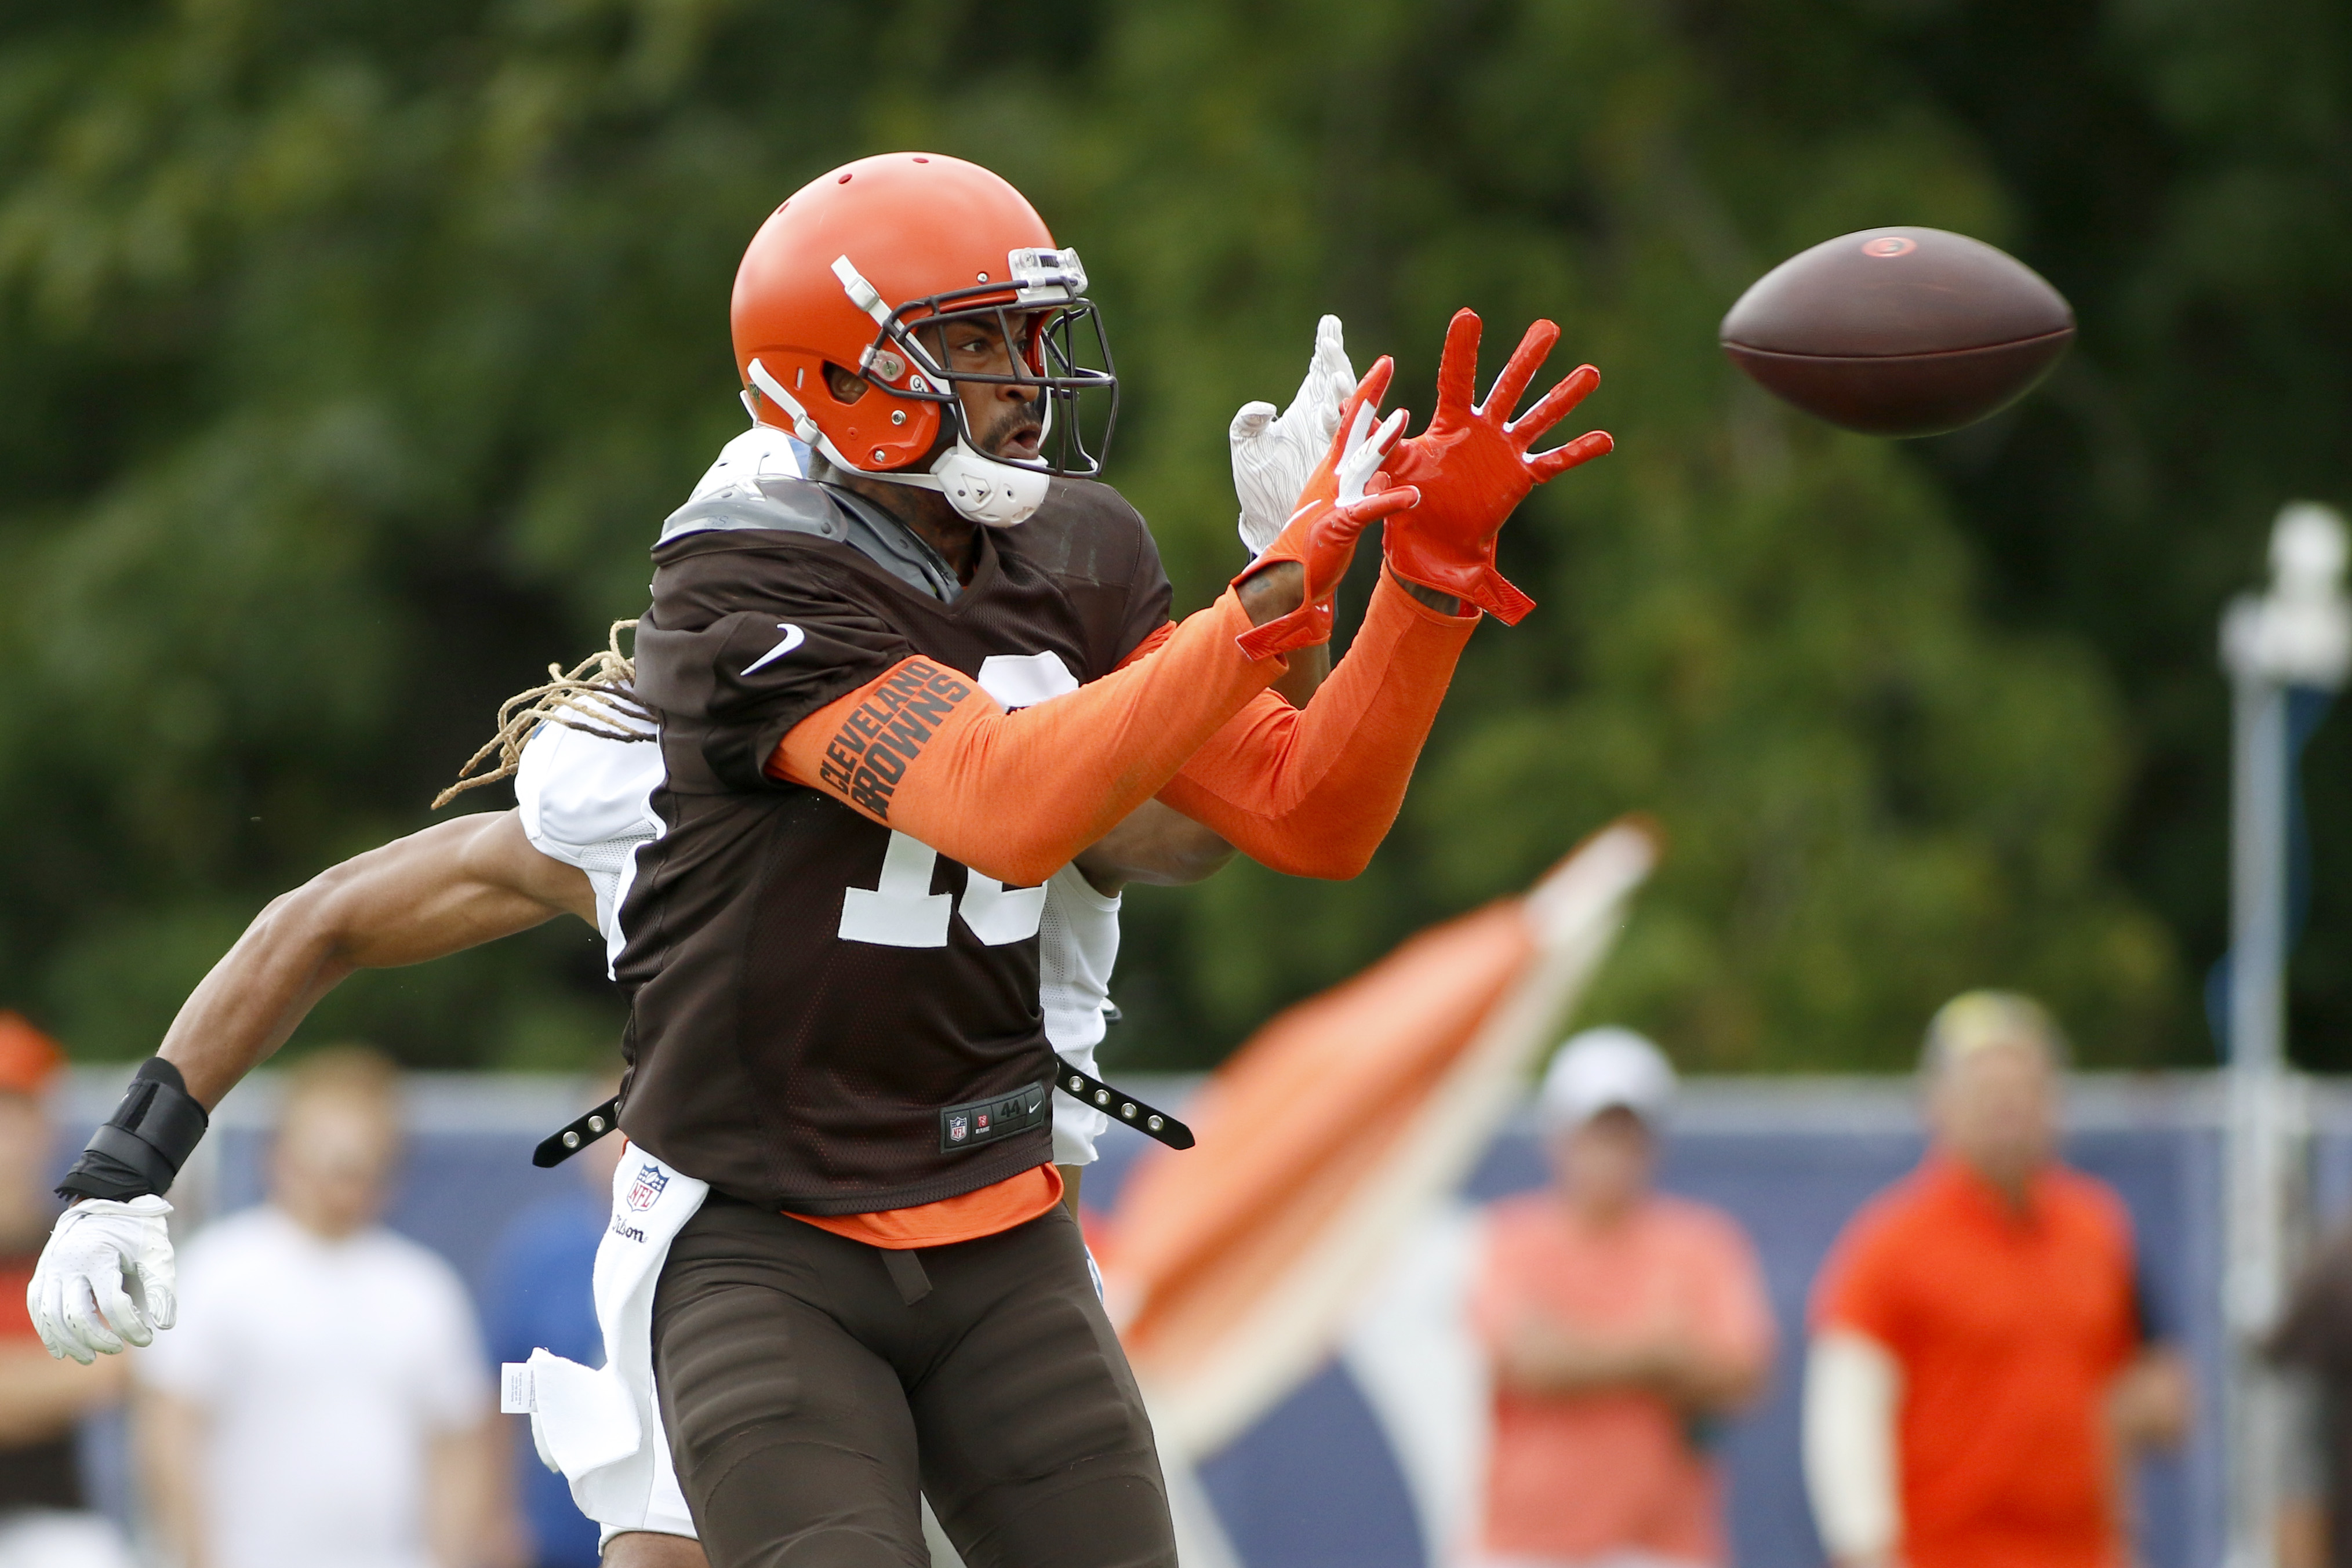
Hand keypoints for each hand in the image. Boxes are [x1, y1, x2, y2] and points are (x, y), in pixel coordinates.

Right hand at [28, 1195, 176, 1361]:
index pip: (112, 1304)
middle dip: (99, 1339)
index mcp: (99, 1255)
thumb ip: (162, 1287)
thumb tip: (166, 1325)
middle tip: (118, 1349)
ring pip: (51, 1317)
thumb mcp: (155, 1251)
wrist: (107, 1201)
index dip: (131, 1327)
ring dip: (70, 1342)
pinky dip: (47, 1331)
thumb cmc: (136, 1229)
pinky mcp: (42, 1274)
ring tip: (90, 1357)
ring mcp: (50, 1269)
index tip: (147, 1338)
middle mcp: (68, 1263)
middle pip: (77, 1315)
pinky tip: (62, 1349)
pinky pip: (37, 1309)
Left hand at [1230, 315, 1356, 557]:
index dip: (1327, 347)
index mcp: (1307, 409)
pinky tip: (1335, 414)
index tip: (1329, 323)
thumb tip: (1264, 408)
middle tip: (1328, 346)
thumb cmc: (1258, 481)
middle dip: (1335, 363)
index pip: (1320, 370)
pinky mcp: (1340, 468)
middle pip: (1339, 383)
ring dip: (1342, 395)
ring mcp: (1336, 444)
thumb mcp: (1244, 444)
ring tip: (1334, 380)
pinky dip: (1345, 430)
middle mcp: (1326, 422)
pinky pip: (1350, 445)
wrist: (1267, 520)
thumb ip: (1247, 420)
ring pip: (1347, 411)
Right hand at [1234, 372, 1418, 658]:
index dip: (1368, 392)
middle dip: (1368, 396)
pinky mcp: (1341, 525)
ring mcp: (1336, 499)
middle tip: (1385, 364)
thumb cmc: (1316, 543)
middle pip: (1352, 429)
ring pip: (1362, 463)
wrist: (1288, 579)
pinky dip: (1389, 502)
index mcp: (1334, 469)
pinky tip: (1412, 495)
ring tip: (1405, 418)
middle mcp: (1334, 477)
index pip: (1352, 423)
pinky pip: (1368, 510)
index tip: (1384, 363)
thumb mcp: (1346, 509)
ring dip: (1383, 441)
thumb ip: (1368, 490)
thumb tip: (1385, 477)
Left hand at [1382, 309, 1611, 623]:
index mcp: (1450, 424)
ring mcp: (1505, 452)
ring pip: (1539, 418)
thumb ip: (1384, 444)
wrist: (1431, 548)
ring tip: (1592, 372)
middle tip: (1548, 327)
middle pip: (1508, 387)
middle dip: (1527, 358)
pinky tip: (1606, 439)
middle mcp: (1482, 430)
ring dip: (1565, 396)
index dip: (1462, 350)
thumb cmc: (1408, 508)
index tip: (1468, 315)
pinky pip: (1554, 462)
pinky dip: (1579, 452)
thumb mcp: (1392, 472)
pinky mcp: (1520, 478)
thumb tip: (1369, 415)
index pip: (1457, 379)